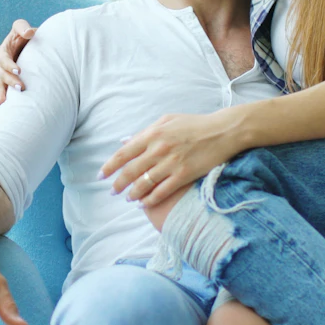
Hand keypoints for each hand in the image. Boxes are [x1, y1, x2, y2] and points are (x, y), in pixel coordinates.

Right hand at [0, 20, 35, 104]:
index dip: (9, 65)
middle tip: (21, 88)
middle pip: (0, 74)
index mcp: (2, 51)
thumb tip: (29, 33)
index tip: (19, 71)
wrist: (27, 47)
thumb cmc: (24, 36)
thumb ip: (23, 28)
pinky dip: (0, 103)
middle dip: (9, 81)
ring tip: (4, 104)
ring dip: (2, 94)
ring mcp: (2, 76)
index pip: (3, 59)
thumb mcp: (21, 28)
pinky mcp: (6, 84)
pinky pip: (1, 94)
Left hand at [102, 112, 240, 212]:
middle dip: (118, 184)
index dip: (110, 167)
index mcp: (152, 134)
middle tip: (112, 192)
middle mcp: (159, 149)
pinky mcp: (184, 175)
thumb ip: (145, 132)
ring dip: (133, 194)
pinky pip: (161, 191)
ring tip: (128, 199)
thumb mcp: (167, 120)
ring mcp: (171, 163)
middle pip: (131, 172)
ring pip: (144, 184)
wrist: (223, 131)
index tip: (101, 176)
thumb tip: (125, 142)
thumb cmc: (194, 124)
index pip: (123, 154)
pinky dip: (150, 200)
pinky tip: (144, 204)